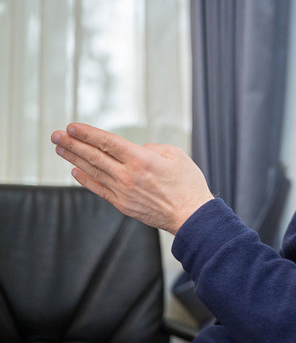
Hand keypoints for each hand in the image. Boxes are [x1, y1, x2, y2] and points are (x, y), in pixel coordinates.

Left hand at [51, 123, 213, 234]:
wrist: (192, 216)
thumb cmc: (188, 185)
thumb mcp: (176, 155)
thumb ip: (152, 148)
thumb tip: (135, 151)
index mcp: (141, 159)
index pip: (107, 142)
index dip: (87, 134)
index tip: (72, 127)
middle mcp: (128, 175)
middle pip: (94, 156)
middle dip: (72, 144)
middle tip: (56, 135)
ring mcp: (123, 192)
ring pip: (93, 172)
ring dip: (74, 159)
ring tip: (60, 149)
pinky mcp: (124, 205)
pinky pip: (100, 190)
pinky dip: (85, 180)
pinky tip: (75, 172)